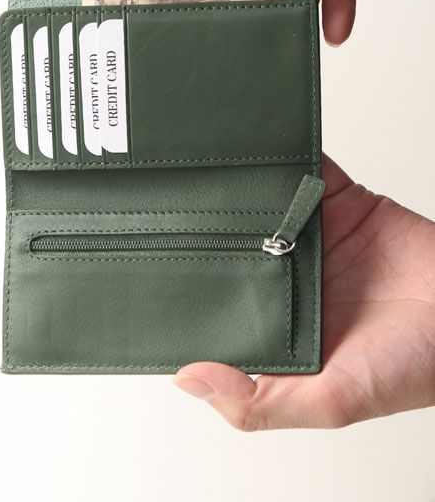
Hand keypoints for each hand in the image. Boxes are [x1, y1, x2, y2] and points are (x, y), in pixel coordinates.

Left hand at [173, 155, 434, 429]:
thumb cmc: (413, 365)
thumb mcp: (331, 401)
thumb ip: (259, 402)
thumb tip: (188, 380)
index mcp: (273, 321)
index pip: (211, 304)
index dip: (177, 291)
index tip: (138, 272)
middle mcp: (281, 274)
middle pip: (222, 244)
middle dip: (191, 228)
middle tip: (148, 208)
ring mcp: (304, 234)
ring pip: (251, 202)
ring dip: (227, 185)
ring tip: (188, 167)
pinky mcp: (331, 199)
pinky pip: (295, 169)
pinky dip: (275, 154)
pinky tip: (247, 142)